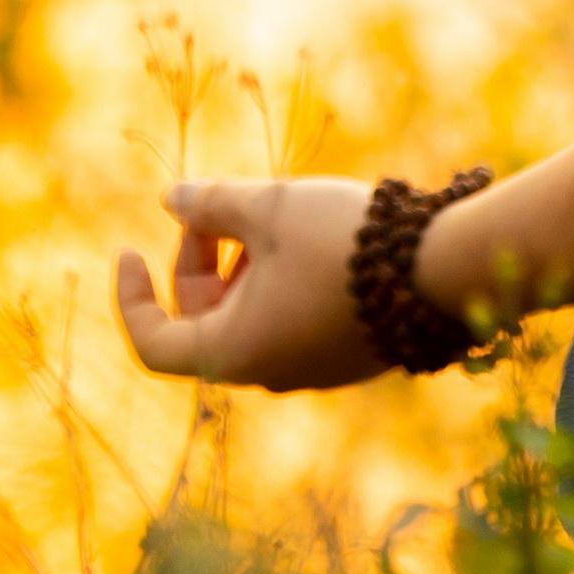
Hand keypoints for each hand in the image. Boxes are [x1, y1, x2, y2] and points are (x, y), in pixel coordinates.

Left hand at [110, 177, 382, 389]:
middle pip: (201, 323)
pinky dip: (276, 284)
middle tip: (216, 208)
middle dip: (197, 261)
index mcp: (233, 352)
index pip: (153, 342)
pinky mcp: (344, 358)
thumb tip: (170, 200)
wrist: (445, 271)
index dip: (129, 296)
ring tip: (265, 216)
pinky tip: (304, 239)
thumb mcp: (268, 208)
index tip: (127, 249)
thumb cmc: (344, 242)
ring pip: (247, 320)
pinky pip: (288, 324)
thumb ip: (210, 203)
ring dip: (239, 268)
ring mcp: (309, 371)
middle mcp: (267, 374)